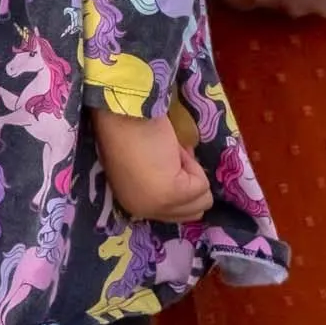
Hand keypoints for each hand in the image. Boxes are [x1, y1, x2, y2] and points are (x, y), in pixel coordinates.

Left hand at [93, 110, 212, 223]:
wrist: (123, 110)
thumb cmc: (132, 129)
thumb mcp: (149, 166)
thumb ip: (165, 182)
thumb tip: (193, 184)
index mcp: (134, 205)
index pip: (177, 214)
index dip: (183, 185)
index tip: (169, 162)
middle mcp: (143, 212)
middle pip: (193, 212)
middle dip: (190, 183)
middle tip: (170, 158)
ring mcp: (157, 206)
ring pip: (202, 201)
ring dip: (192, 173)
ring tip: (170, 154)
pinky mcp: (171, 194)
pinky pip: (202, 185)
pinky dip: (192, 163)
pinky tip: (172, 149)